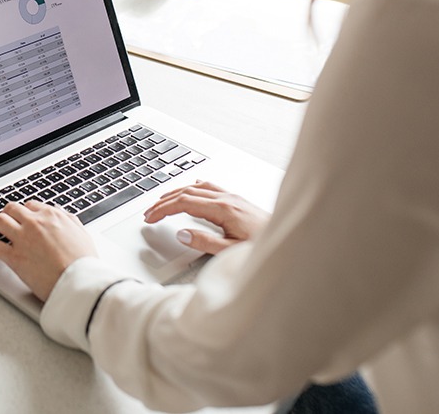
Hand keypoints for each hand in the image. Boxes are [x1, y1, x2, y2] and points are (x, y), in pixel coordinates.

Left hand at [0, 200, 95, 301]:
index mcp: (52, 216)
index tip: (22, 215)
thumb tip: (62, 215)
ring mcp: (22, 238)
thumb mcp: (82, 234)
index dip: (25, 211)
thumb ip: (69, 222)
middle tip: (4, 217)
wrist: (78, 281)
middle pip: (12, 209)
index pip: (31, 205)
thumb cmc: (83, 262)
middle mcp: (34, 223)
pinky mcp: (14, 257)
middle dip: (7, 212)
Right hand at [143, 180, 269, 254]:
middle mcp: (227, 199)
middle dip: (164, 201)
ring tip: (162, 201)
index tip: (150, 217)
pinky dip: (194, 187)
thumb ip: (204, 243)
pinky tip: (193, 188)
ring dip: (177, 192)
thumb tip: (182, 234)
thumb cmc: (264, 245)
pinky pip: (210, 187)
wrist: (289, 239)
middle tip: (150, 212)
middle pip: (186, 193)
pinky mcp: (237, 200)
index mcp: (223, 209)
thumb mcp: (230, 251)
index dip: (163, 210)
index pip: (183, 203)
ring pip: (197, 188)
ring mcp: (232, 197)